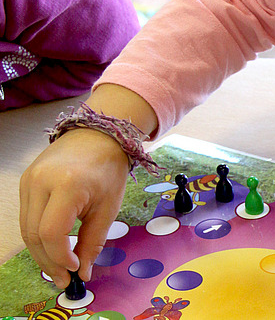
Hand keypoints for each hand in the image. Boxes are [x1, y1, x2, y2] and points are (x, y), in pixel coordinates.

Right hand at [20, 128, 129, 287]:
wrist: (97, 136)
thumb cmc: (108, 169)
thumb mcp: (108, 207)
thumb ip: (94, 241)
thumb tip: (83, 272)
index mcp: (67, 185)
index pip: (50, 233)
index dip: (60, 257)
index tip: (75, 270)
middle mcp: (40, 182)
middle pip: (33, 234)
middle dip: (48, 261)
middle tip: (64, 279)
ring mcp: (28, 181)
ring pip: (26, 228)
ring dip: (41, 252)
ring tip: (60, 268)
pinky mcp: (25, 182)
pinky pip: (26, 217)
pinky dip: (38, 236)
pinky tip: (53, 247)